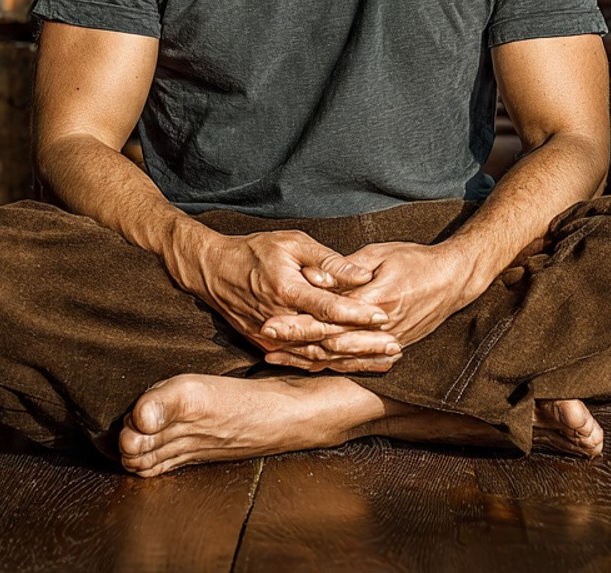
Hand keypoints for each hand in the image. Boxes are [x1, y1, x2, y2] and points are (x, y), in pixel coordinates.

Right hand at [177, 228, 400, 370]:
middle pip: (328, 339)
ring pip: (319, 357)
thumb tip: (360, 275)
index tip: (385, 317)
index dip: (358, 314)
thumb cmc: (256, 250)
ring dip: (353, 360)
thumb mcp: (293, 243)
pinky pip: (305, 361)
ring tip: (385, 361)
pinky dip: (332, 365)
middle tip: (396, 347)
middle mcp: (279, 321)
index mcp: (286, 291)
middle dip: (364, 345)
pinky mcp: (268, 347)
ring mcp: (272, 340)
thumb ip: (327, 260)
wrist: (214, 272)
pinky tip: (355, 367)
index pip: (328, 308)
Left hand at [260, 240, 477, 369]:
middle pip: (328, 342)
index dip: (297, 322)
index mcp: (374, 302)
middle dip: (294, 343)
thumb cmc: (415, 260)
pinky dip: (329, 366)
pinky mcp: (389, 348)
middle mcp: (378, 329)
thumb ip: (345, 270)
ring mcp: (384, 342)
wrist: (452, 279)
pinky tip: (307, 366)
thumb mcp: (379, 254)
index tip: (270, 322)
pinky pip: (354, 362)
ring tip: (275, 357)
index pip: (328, 317)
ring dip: (305, 358)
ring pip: (338, 358)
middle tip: (264, 340)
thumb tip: (315, 278)